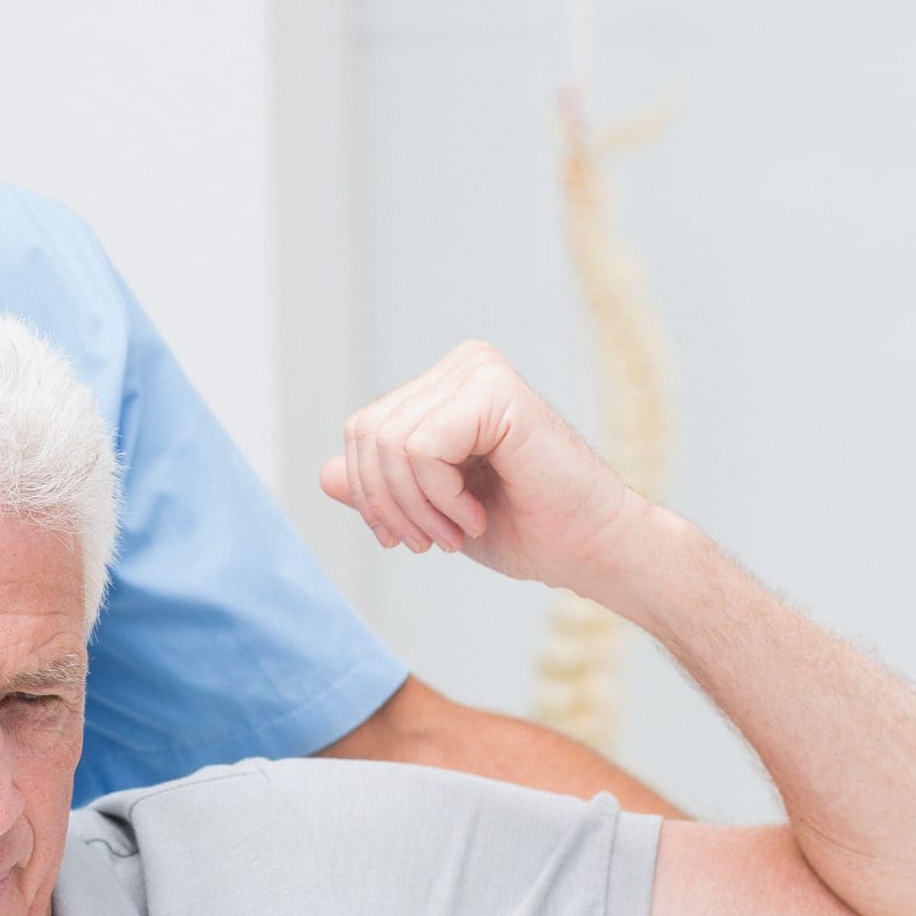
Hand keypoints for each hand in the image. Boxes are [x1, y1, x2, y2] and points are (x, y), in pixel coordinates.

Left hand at [320, 341, 633, 589]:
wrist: (591, 550)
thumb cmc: (527, 529)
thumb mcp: (431, 512)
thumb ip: (381, 487)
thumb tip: (324, 473)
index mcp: (445, 385)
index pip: (361, 430)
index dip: (369, 494)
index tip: (408, 537)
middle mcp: (463, 365)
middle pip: (367, 434)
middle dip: (388, 504)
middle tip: (432, 542)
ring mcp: (479, 371)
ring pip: (390, 443)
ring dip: (418, 508)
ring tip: (458, 532)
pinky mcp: (496, 391)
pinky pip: (421, 448)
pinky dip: (440, 498)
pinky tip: (475, 516)